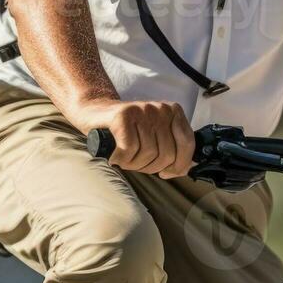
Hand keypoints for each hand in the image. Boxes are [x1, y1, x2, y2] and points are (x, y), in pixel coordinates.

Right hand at [72, 98, 194, 178]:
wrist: (95, 113)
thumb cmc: (127, 132)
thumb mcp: (154, 138)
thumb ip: (172, 149)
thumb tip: (185, 169)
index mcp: (173, 112)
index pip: (187, 143)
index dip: (179, 164)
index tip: (166, 173)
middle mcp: (161, 109)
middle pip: (167, 153)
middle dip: (151, 167)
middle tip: (136, 164)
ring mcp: (143, 110)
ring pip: (149, 153)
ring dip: (134, 164)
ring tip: (125, 159)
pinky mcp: (124, 115)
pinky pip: (130, 149)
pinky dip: (121, 159)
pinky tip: (116, 156)